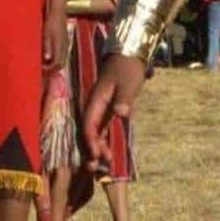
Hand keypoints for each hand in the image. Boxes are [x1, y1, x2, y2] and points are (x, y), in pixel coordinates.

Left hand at [43, 5, 66, 73]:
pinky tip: (50, 57)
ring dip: (55, 65)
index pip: (57, 63)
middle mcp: (65, 47)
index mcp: (60, 46)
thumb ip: (47, 46)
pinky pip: (63, 55)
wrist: (59, 12)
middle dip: (52, 70)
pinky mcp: (66, 42)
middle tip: (42, 70)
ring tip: (45, 65)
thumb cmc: (51, 21)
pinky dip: (57, 59)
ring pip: (63, 60)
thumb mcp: (46, 33)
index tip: (41, 69)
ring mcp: (66, 45)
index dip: (50, 69)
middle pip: (61, 64)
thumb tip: (47, 58)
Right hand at [82, 54, 146, 170]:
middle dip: (92, 149)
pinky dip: (104, 140)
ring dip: (98, 147)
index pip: (89, 123)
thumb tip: (121, 113)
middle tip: (98, 167)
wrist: (130, 54)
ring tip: (104, 165)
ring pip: (96, 131)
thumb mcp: (127, 83)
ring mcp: (101, 107)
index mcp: (96, 99)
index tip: (97, 155)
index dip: (91, 140)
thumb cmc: (127, 68)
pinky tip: (108, 151)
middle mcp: (95, 105)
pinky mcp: (108, 108)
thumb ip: (124, 99)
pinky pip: (103, 127)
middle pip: (89, 130)